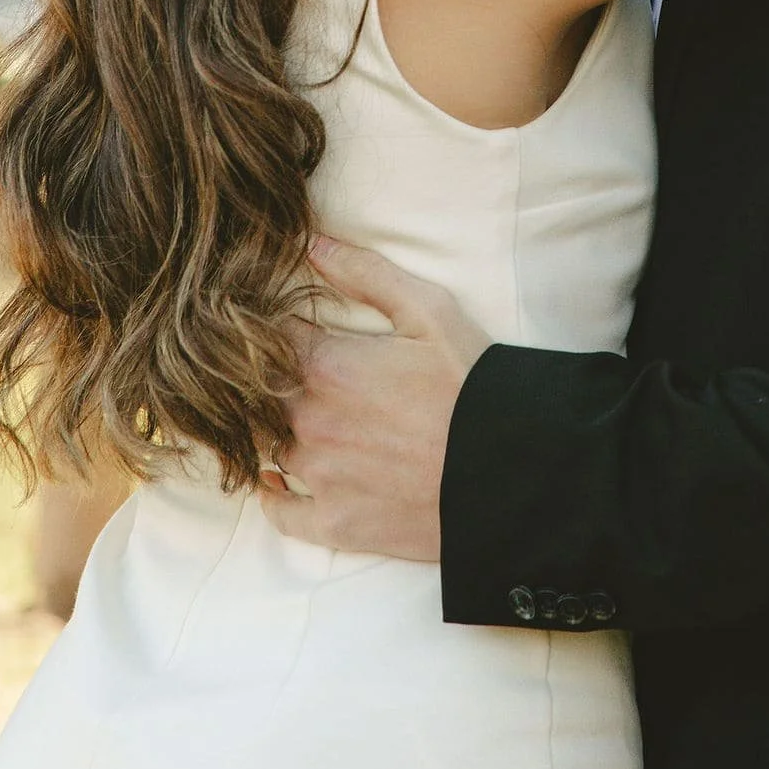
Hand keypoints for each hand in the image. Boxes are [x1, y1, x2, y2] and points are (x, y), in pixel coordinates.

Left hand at [259, 238, 490, 563]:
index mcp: (326, 365)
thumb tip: (312, 245)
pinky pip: (281, 512)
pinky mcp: (336, 523)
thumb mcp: (430, 311)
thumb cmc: (473, 385)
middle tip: (285, 374)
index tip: (276, 327)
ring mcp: (320, 476)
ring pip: (265, 448)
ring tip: (287, 421)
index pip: (263, 337)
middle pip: (255, 395)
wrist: (513, 469)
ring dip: (272, 433)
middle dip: (264, 381)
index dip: (266, 328)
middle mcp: (309, 421)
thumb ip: (366, 273)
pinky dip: (274, 496)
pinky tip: (277, 482)